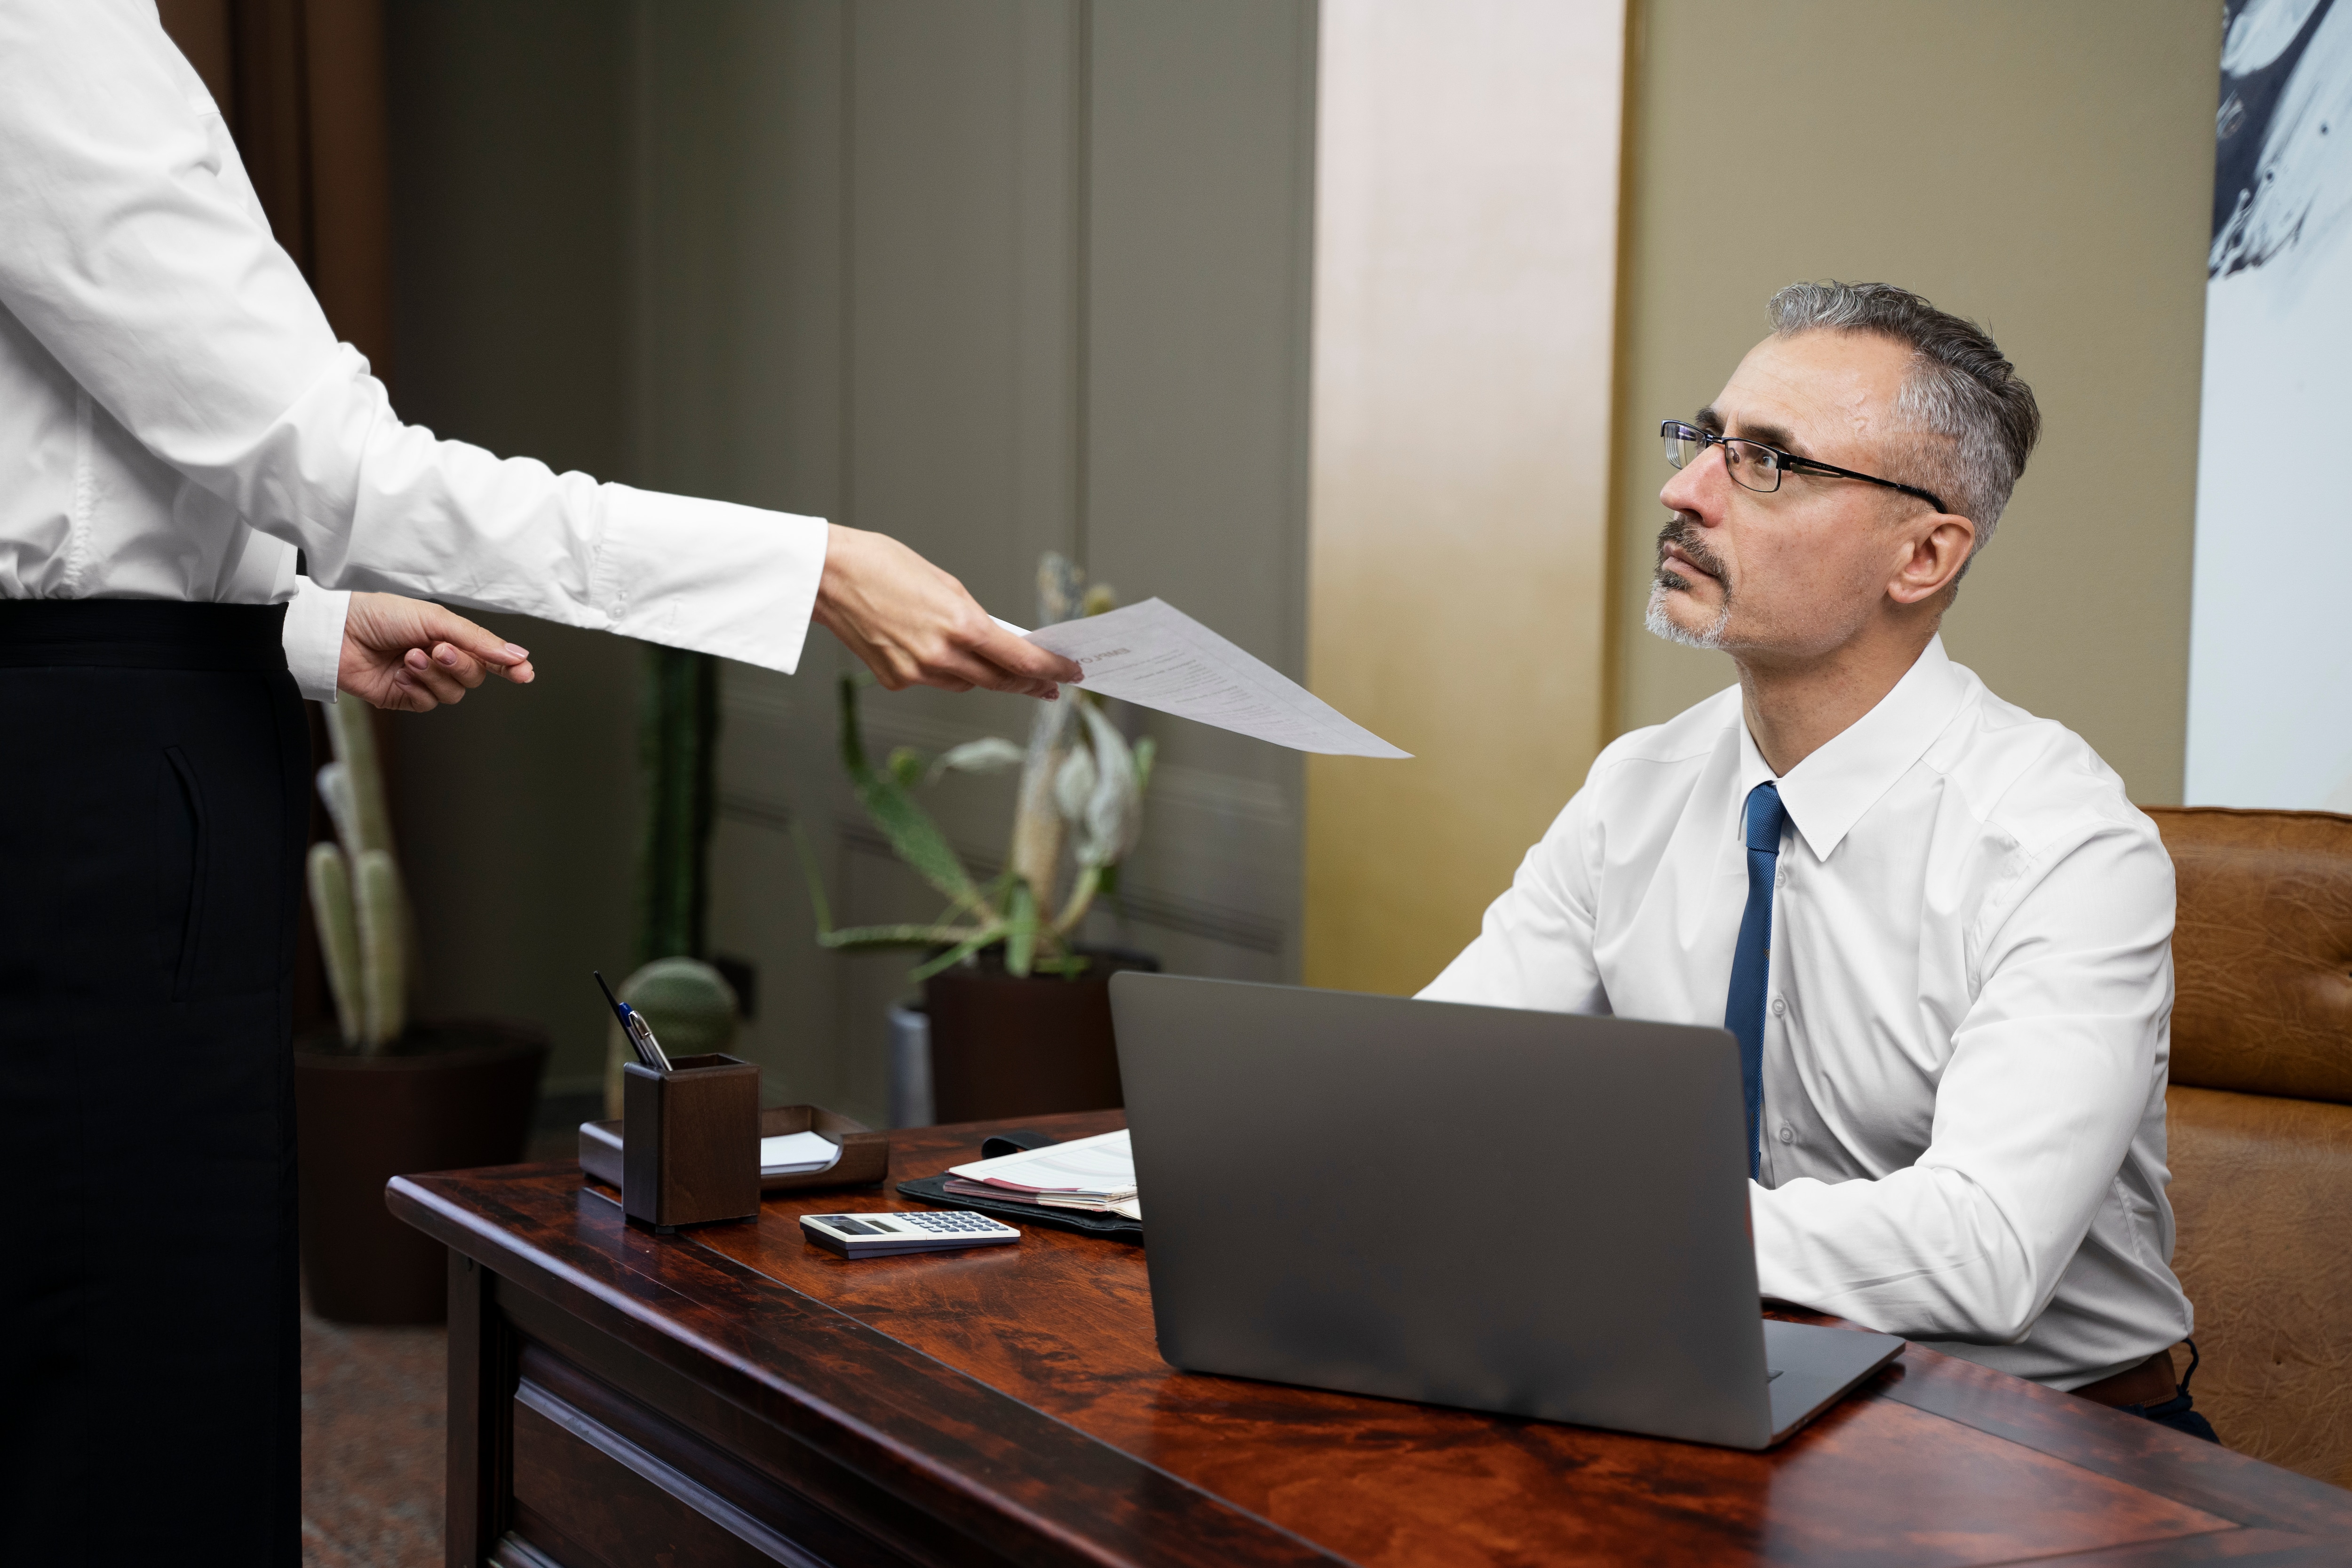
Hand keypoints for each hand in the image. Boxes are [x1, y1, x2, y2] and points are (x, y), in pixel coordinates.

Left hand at [338, 592, 536, 711]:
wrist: (337, 633)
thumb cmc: (380, 616)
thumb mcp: (434, 619)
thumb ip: (477, 639)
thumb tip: (515, 654)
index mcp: (450, 636)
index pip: (489, 656)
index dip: (509, 665)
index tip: (525, 673)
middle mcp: (440, 660)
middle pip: (473, 677)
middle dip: (460, 664)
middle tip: (439, 649)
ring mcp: (423, 680)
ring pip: (452, 693)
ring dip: (433, 675)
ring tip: (409, 657)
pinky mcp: (404, 698)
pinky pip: (427, 704)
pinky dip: (416, 688)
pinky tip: (399, 674)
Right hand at [813, 524, 1082, 698]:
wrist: (827, 575)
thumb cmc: (883, 565)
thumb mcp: (945, 583)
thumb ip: (974, 618)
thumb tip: (998, 641)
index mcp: (961, 625)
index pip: (1021, 661)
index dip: (1052, 670)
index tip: (1071, 673)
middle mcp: (941, 656)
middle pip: (1000, 681)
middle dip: (1029, 683)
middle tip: (1051, 684)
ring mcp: (916, 673)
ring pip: (966, 683)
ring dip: (983, 674)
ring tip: (991, 660)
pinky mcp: (894, 680)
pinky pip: (933, 680)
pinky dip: (941, 669)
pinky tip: (929, 646)